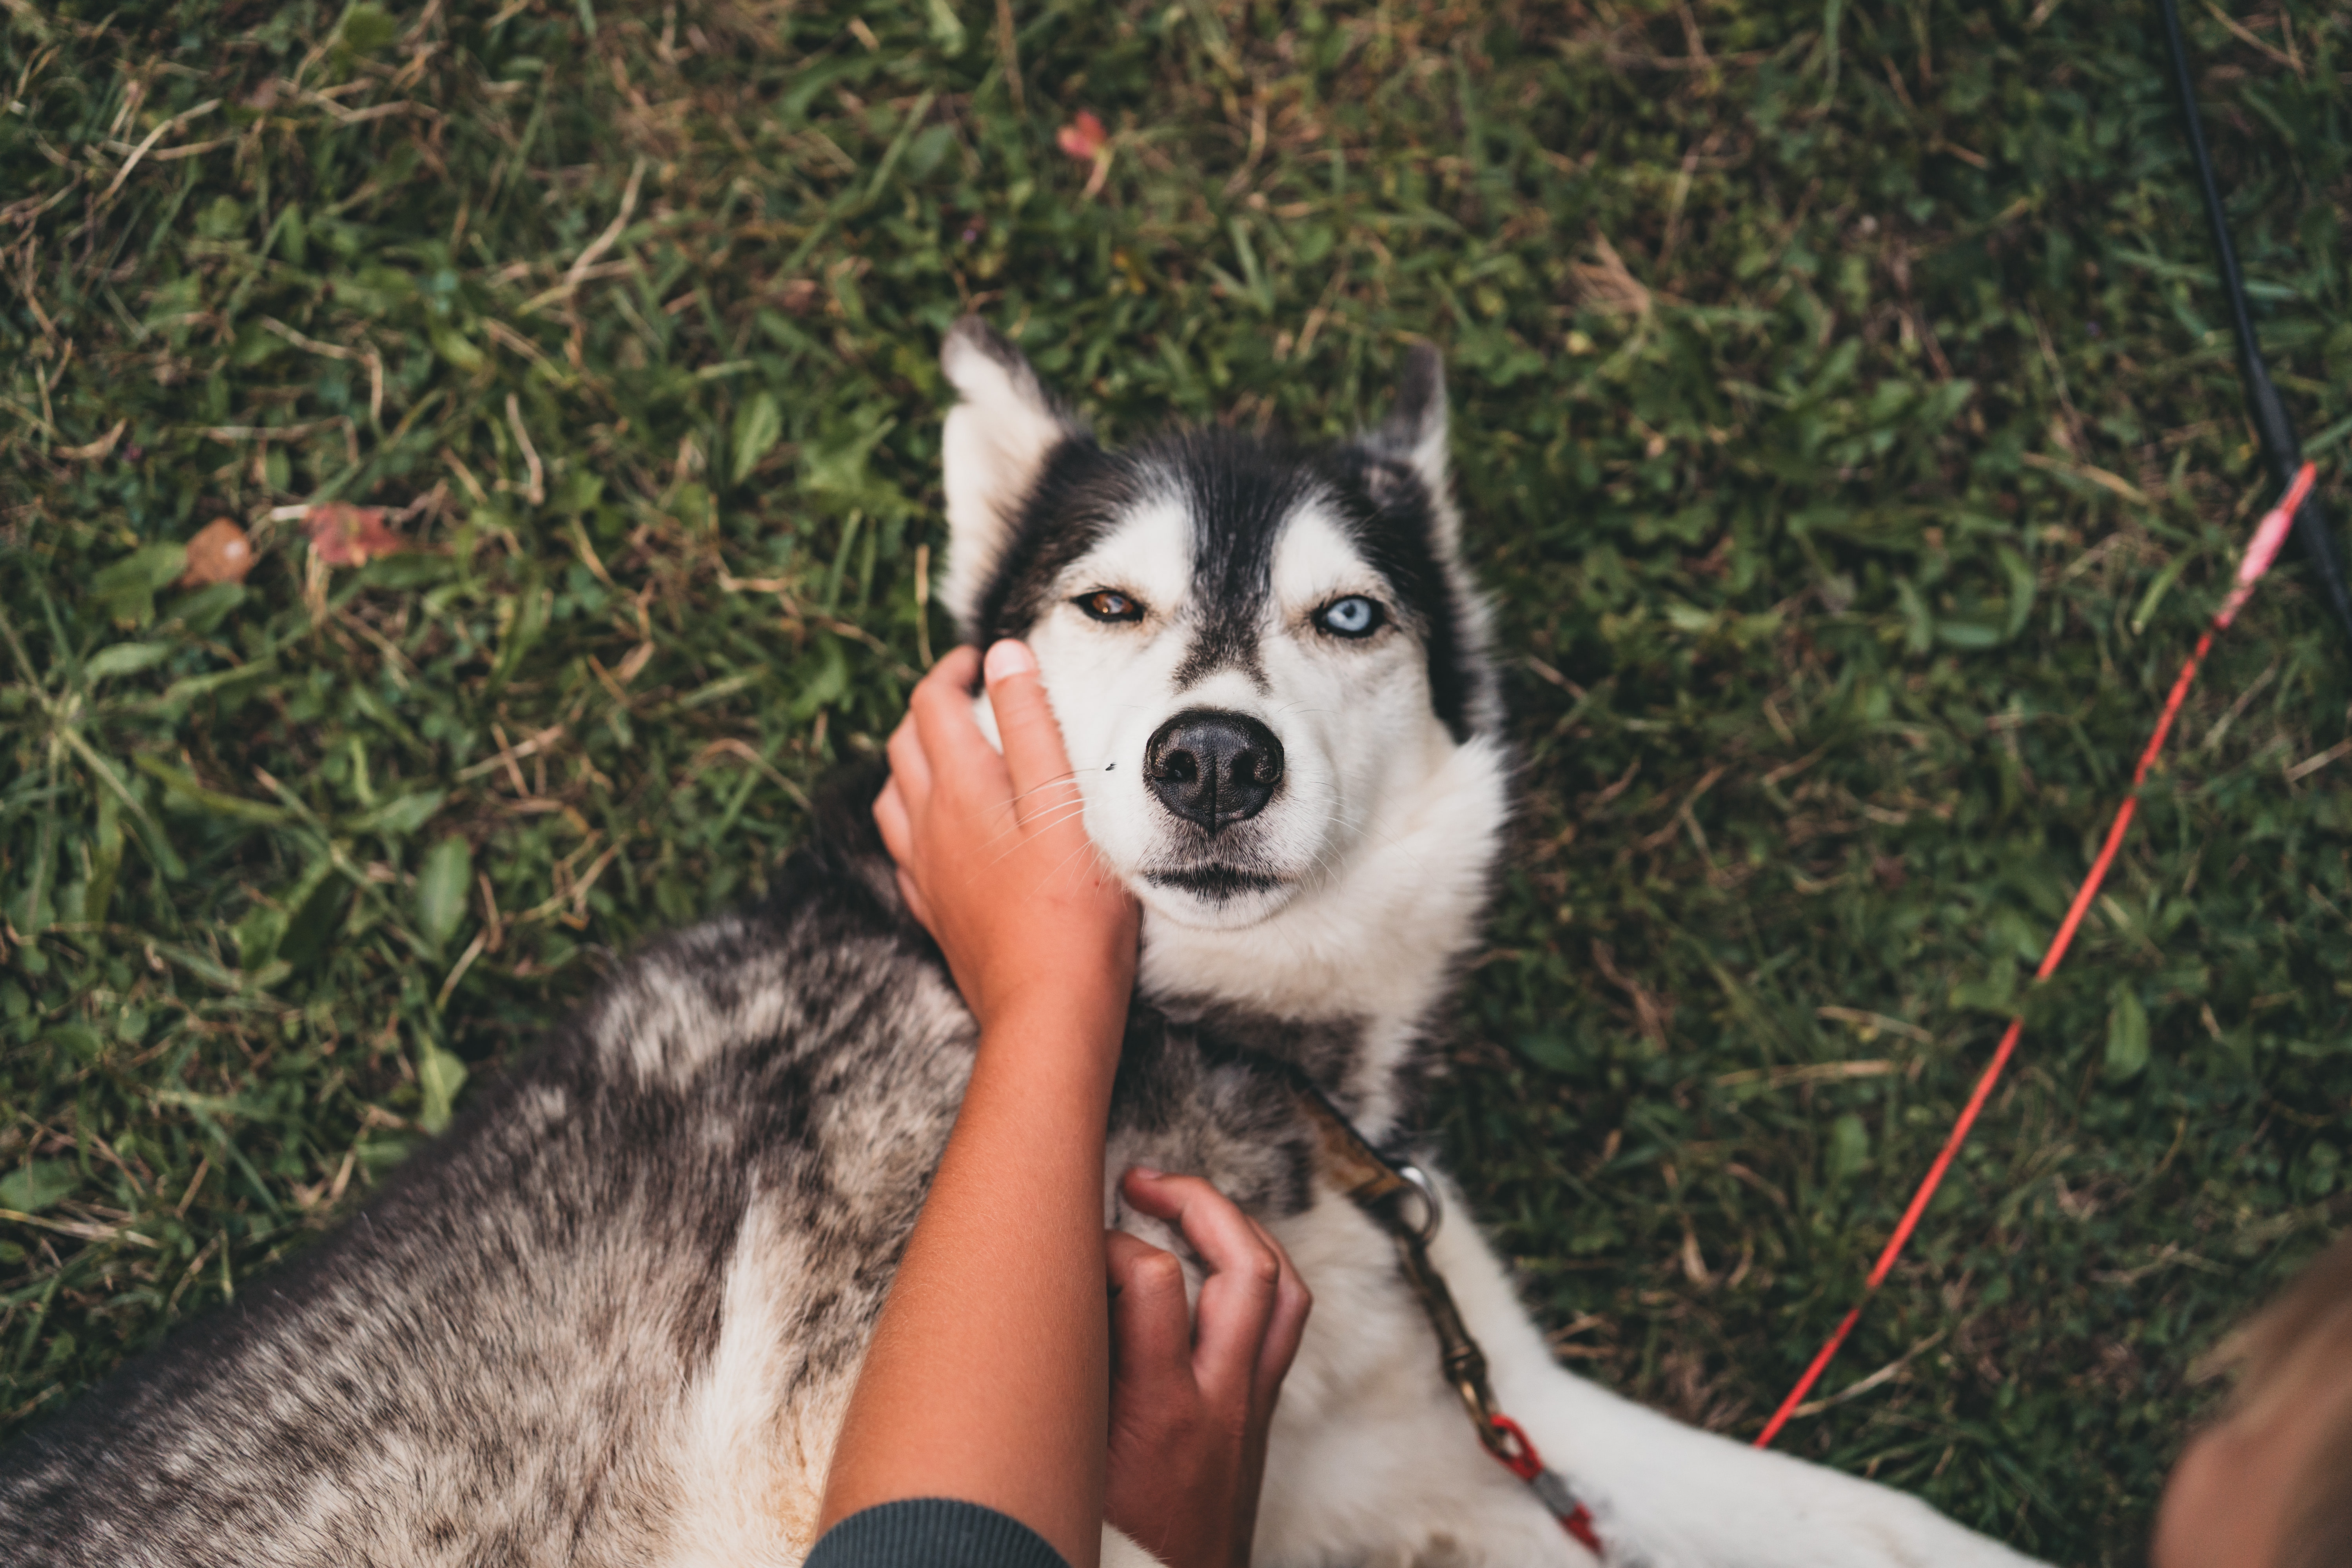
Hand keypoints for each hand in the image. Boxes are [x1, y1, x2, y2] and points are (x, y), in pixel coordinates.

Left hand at [873, 640, 1138, 1035]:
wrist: (1049, 1009)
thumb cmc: (1073, 907)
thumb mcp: (1064, 801)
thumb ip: (1031, 722)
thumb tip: (1003, 653)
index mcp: (960, 788)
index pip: (930, 704)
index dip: (952, 671)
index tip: (980, 660)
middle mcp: (927, 825)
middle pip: (904, 745)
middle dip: (929, 708)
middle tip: (968, 697)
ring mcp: (924, 872)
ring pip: (893, 797)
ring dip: (914, 763)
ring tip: (950, 754)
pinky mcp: (934, 911)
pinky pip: (903, 851)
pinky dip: (915, 821)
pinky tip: (941, 831)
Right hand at [1104, 1168, 1312, 1567]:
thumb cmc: (1108, 1549)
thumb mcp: (1069, 1463)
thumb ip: (1066, 1381)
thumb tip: (1051, 1304)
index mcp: (1161, 1413)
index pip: (1151, 1280)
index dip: (1109, 1242)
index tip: (1073, 1244)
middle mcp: (1221, 1403)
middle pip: (1247, 1267)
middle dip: (1199, 1201)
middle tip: (1141, 1180)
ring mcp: (1248, 1411)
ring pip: (1284, 1291)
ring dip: (1242, 1230)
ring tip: (1190, 1204)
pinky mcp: (1257, 1422)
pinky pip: (1283, 1328)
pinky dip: (1259, 1279)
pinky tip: (1217, 1268)